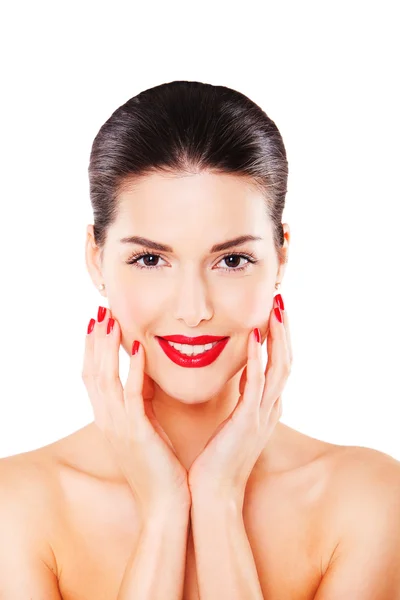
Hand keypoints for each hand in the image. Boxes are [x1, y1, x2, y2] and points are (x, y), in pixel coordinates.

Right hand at [82, 306, 190, 516]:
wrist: (166, 507)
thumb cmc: (160, 468)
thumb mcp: (145, 431)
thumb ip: (141, 405)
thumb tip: (146, 377)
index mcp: (109, 420)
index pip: (93, 377)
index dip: (92, 349)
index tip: (98, 322)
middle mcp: (108, 421)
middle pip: (92, 372)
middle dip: (95, 341)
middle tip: (100, 311)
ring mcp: (119, 427)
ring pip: (105, 379)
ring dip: (107, 347)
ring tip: (111, 320)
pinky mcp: (137, 434)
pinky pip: (131, 396)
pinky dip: (133, 370)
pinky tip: (138, 347)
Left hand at [188, 295, 291, 507]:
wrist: (211, 494)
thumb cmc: (215, 460)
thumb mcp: (232, 424)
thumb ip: (238, 400)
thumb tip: (234, 377)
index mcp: (264, 408)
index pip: (278, 364)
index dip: (278, 336)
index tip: (272, 311)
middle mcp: (269, 408)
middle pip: (285, 360)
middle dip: (284, 329)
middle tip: (279, 300)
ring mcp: (262, 415)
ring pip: (279, 367)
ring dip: (278, 336)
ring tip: (275, 308)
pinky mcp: (248, 422)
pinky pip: (258, 385)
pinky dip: (259, 359)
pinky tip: (256, 337)